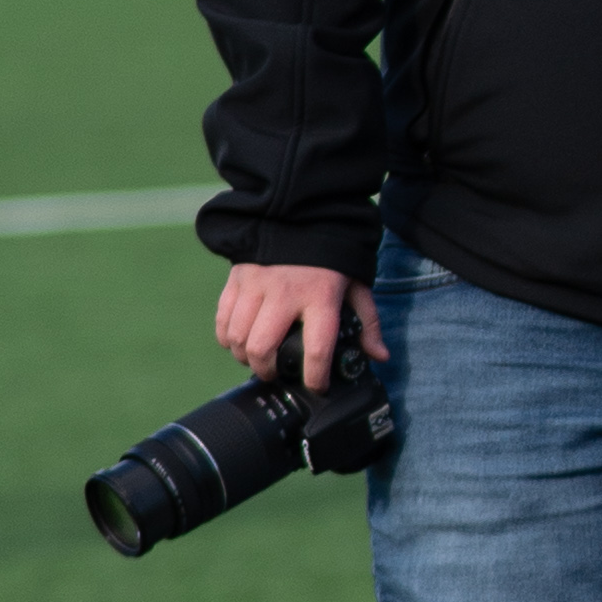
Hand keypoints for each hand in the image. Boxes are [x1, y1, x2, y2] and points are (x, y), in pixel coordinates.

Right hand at [214, 262, 384, 388]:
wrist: (299, 215)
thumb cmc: (331, 257)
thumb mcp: (356, 285)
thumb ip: (368, 322)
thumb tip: (379, 357)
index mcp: (320, 296)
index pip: (317, 348)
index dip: (315, 376)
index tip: (317, 386)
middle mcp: (284, 292)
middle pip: (262, 347)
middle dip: (267, 371)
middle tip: (276, 373)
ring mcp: (256, 285)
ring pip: (237, 337)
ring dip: (244, 357)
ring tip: (257, 359)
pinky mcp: (236, 279)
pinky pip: (222, 320)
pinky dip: (227, 338)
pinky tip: (239, 341)